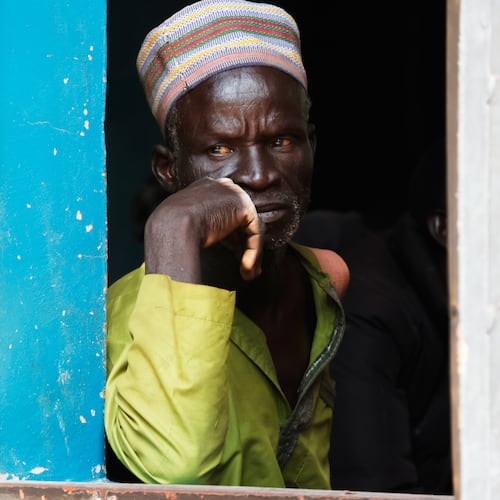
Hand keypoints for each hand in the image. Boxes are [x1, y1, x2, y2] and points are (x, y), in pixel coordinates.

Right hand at [144, 177, 264, 281]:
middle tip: (247, 268)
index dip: (232, 238)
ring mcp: (235, 194)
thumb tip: (222, 244)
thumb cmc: (172, 230)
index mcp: (208, 188)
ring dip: (252, 254)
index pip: (227, 214)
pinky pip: (255, 232)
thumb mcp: (189, 224)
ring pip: (250, 229)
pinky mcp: (244, 206)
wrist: (171, 225)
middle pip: (241, 220)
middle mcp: (223, 187)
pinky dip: (253, 252)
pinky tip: (246, 267)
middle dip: (245, 246)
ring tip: (248, 273)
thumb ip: (208, 227)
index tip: (234, 257)